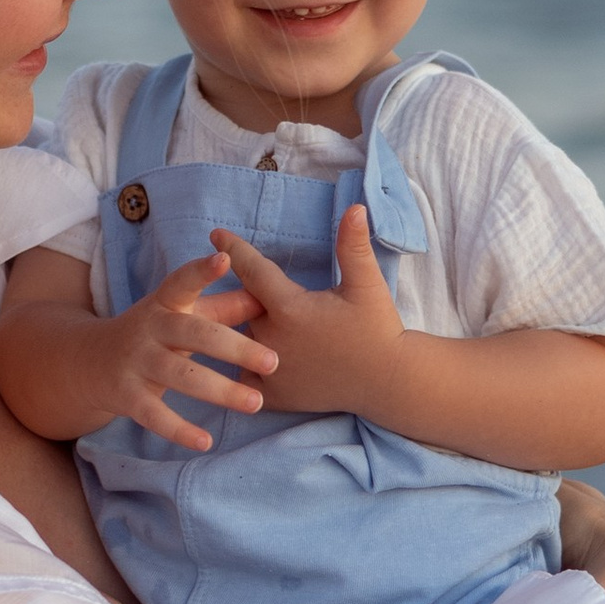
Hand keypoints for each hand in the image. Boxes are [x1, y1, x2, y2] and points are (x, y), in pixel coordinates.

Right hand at [102, 253, 276, 453]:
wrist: (88, 362)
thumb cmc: (153, 333)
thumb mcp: (182, 314)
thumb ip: (224, 308)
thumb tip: (268, 297)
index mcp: (165, 303)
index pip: (182, 282)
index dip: (201, 271)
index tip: (225, 258)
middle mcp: (150, 328)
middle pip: (195, 334)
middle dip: (235, 347)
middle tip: (274, 361)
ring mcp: (136, 362)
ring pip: (181, 376)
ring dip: (220, 390)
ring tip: (256, 404)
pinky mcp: (127, 396)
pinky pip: (155, 415)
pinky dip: (179, 430)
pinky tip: (206, 441)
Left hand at [203, 207, 404, 422]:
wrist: (388, 382)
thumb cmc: (378, 330)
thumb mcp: (367, 285)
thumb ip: (353, 246)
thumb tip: (356, 207)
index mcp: (290, 308)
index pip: (252, 270)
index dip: (234, 250)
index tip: (216, 235)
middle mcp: (272, 339)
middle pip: (245, 308)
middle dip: (246, 298)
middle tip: (252, 291)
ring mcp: (270, 370)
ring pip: (241, 341)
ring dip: (243, 330)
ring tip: (243, 325)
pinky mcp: (274, 396)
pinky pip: (245, 375)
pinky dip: (245, 366)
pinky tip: (246, 360)